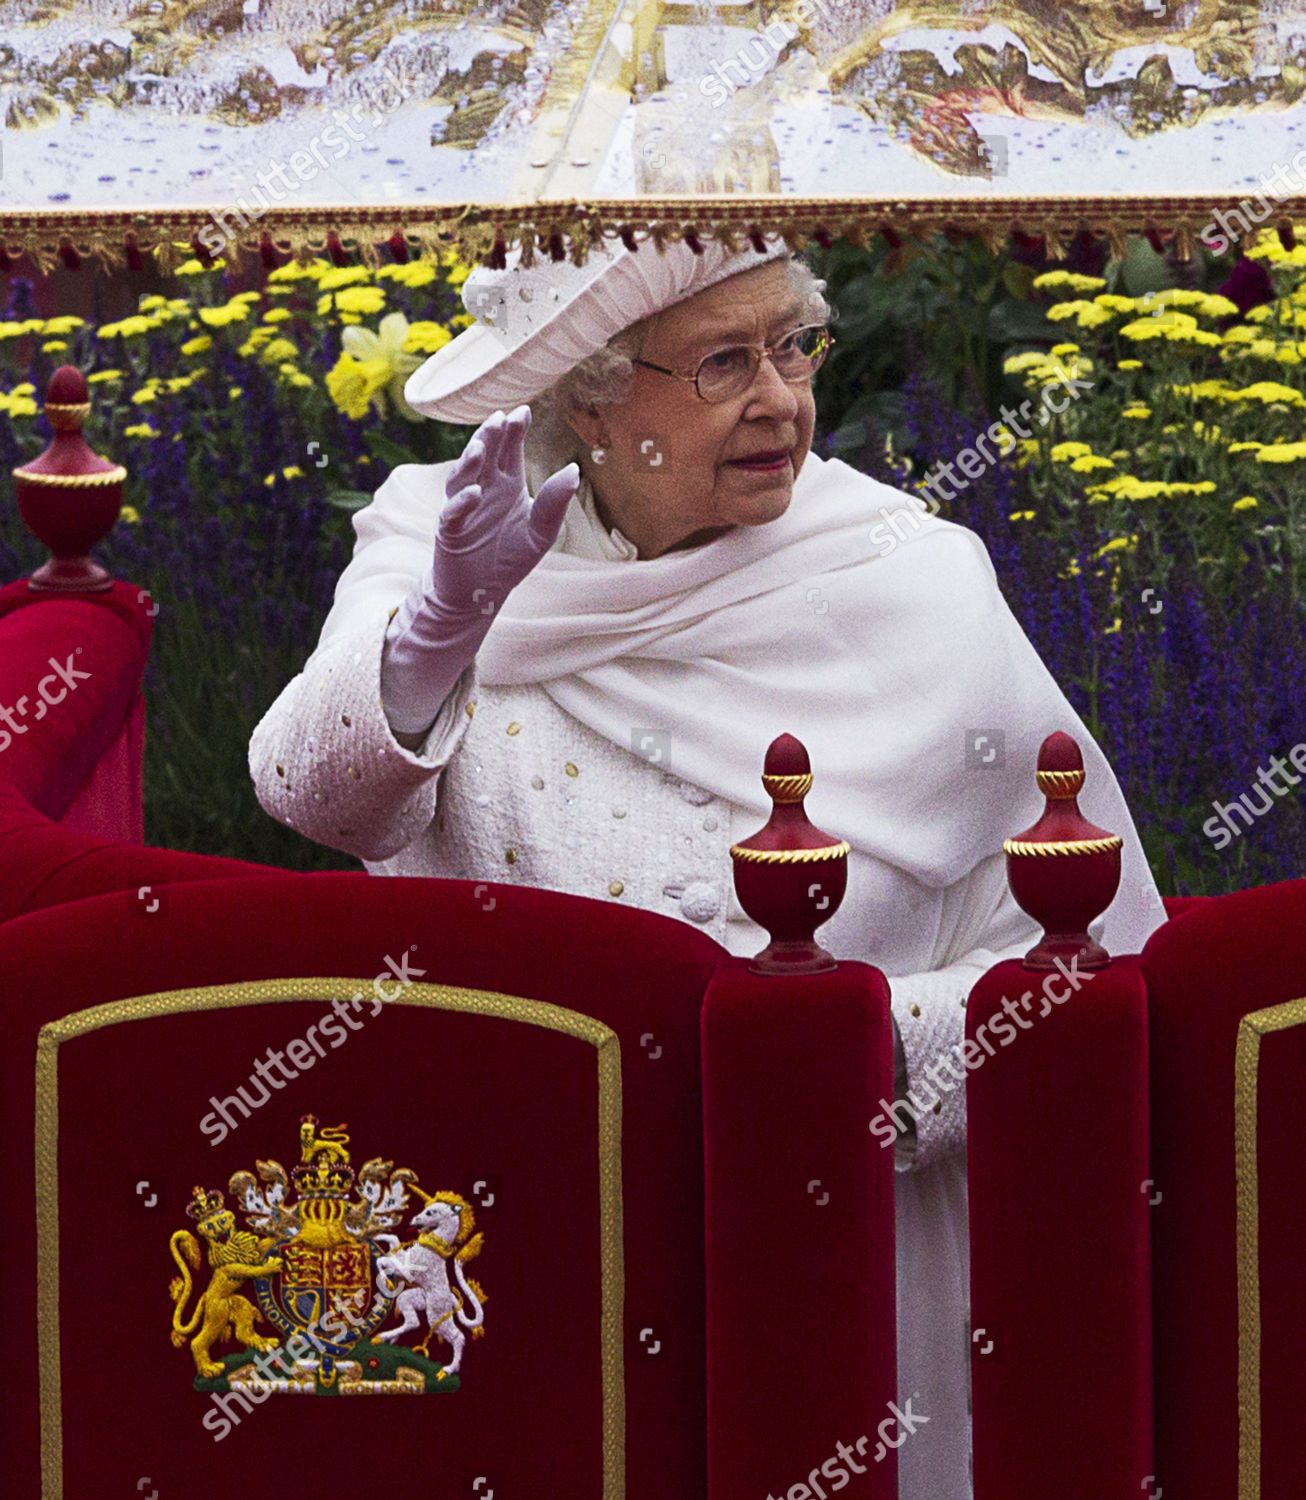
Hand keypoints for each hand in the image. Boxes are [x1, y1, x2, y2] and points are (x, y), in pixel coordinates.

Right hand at [379, 408, 578, 737]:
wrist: (481, 594)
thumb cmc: (509, 560)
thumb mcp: (541, 533)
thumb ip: (554, 504)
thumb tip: (573, 470)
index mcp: (507, 485)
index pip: (509, 451)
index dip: (514, 432)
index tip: (522, 412)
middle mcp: (483, 490)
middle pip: (485, 455)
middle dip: (491, 437)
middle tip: (500, 418)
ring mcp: (463, 508)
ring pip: (463, 476)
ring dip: (470, 461)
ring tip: (482, 447)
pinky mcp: (450, 532)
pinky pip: (453, 513)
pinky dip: (461, 503)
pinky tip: (474, 494)